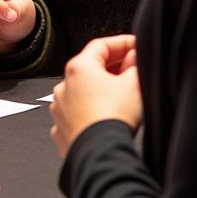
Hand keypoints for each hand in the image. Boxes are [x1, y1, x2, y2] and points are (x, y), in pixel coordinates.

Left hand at [50, 35, 142, 158]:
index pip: (101, 45)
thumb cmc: (113, 118)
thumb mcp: (134, 84)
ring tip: (121, 96)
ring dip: (101, 90)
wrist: (100, 154)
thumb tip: (134, 57)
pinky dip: (91, 111)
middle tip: (132, 69)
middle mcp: (64, 85)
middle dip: (113, 68)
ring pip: (83, 92)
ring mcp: (60, 108)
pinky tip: (106, 117)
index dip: (122, 43)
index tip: (135, 46)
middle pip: (91, 68)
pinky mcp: (62, 129)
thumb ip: (135, 65)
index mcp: (79, 67)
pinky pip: (78, 113)